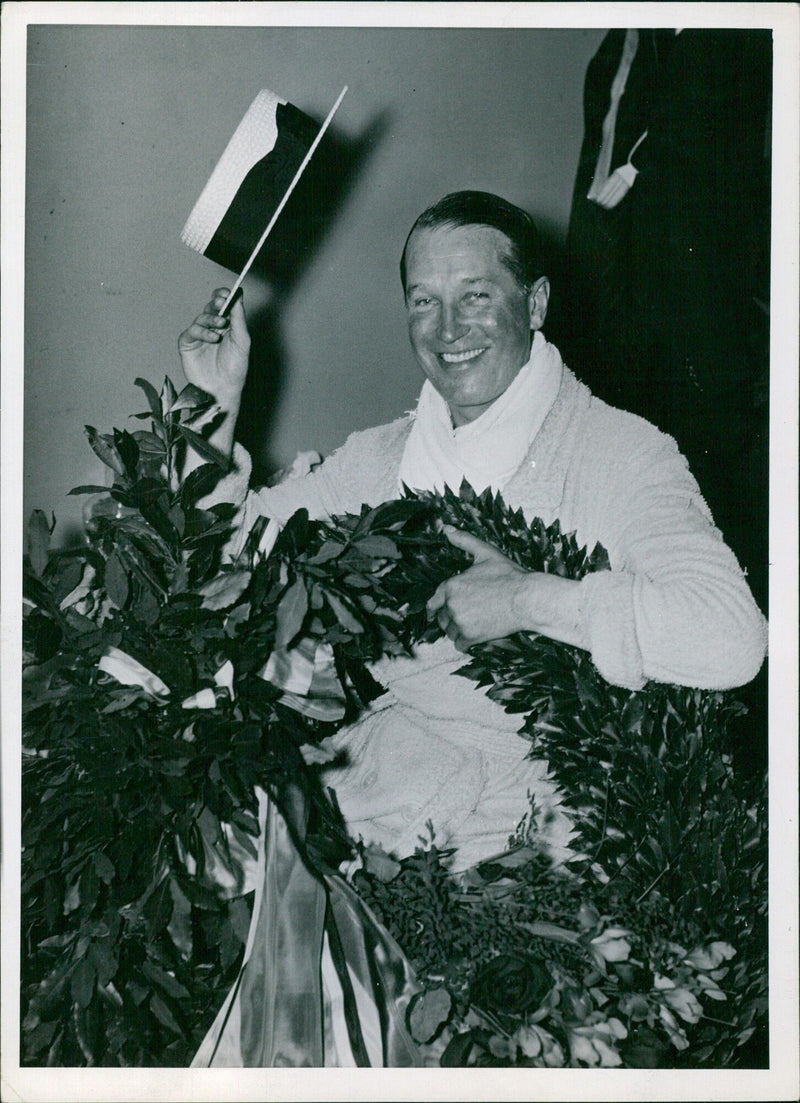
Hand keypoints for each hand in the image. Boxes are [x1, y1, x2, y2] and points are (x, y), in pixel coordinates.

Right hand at [178, 288, 250, 410]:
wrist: (223, 388)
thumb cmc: (235, 368)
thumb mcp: (241, 340)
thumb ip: (238, 318)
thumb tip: (238, 295)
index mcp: (227, 325)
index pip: (223, 304)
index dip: (223, 296)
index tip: (227, 292)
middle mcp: (212, 328)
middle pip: (211, 307)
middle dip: (216, 303)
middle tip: (221, 302)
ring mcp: (199, 336)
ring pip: (201, 317)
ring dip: (211, 319)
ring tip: (221, 326)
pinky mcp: (188, 343)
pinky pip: (192, 331)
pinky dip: (202, 332)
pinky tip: (213, 338)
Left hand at [426, 526, 585, 651]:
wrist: (526, 598)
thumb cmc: (509, 575)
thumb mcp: (486, 553)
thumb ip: (464, 541)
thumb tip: (446, 528)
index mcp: (451, 585)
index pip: (433, 601)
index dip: (436, 607)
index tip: (435, 613)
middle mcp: (451, 604)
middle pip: (442, 618)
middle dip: (451, 618)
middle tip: (465, 618)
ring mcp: (460, 621)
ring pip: (450, 632)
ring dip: (458, 631)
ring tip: (473, 626)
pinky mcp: (470, 636)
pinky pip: (459, 645)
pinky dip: (466, 643)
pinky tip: (476, 638)